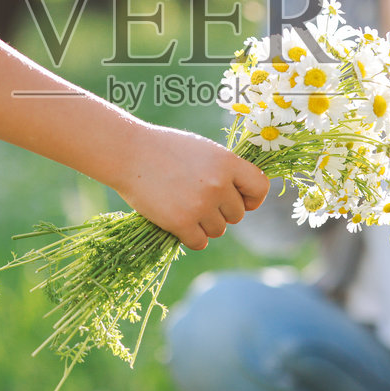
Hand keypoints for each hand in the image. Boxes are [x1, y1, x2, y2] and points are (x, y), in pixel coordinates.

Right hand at [114, 125, 269, 250]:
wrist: (129, 153)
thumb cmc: (165, 149)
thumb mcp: (203, 150)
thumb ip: (225, 170)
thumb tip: (244, 195)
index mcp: (227, 162)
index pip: (260, 188)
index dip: (252, 198)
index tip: (240, 201)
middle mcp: (218, 184)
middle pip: (237, 215)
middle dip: (221, 212)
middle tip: (197, 199)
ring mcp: (200, 205)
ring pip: (218, 230)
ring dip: (204, 224)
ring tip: (183, 206)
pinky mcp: (181, 222)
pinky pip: (199, 242)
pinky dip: (190, 237)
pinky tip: (177, 221)